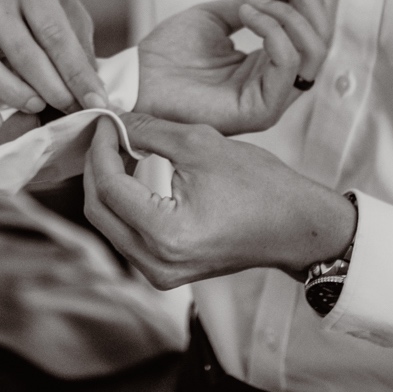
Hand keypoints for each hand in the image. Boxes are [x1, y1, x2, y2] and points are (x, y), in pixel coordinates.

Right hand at [0, 0, 104, 127]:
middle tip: (70, 107)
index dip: (76, 72)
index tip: (96, 101)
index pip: (53, 33)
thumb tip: (90, 88)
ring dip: (12, 93)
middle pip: (20, 50)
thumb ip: (78, 42)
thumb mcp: (64, 0)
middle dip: (50, 86)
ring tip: (37, 107)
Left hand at [81, 113, 356, 288]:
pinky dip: (124, 202)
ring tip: (119, 147)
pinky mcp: (165, 271)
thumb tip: (114, 119)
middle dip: (97, 166)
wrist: (295, 226)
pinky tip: (133, 173)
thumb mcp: (201, 145)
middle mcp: (156, 263)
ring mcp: (159, 272)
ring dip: (108, 184)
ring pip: (109, 224)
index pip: (109, 187)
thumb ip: (150, 131)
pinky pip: (127, 234)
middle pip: (98, 211)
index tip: (105, 120)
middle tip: (107, 132)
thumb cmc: (259, 186)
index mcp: (165, 234)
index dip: (101, 148)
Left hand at [136, 0, 329, 134]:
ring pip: (310, 52)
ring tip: (249, 3)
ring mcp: (270, 100)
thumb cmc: (170, 53)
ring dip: (285, 14)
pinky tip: (247, 15)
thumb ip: (257, 3)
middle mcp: (276, 84)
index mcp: (269, 66)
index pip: (310, 31)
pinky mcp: (260, 111)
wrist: (136, 77)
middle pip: (318, 41)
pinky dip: (273, 31)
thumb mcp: (218, 16)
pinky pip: (287, 65)